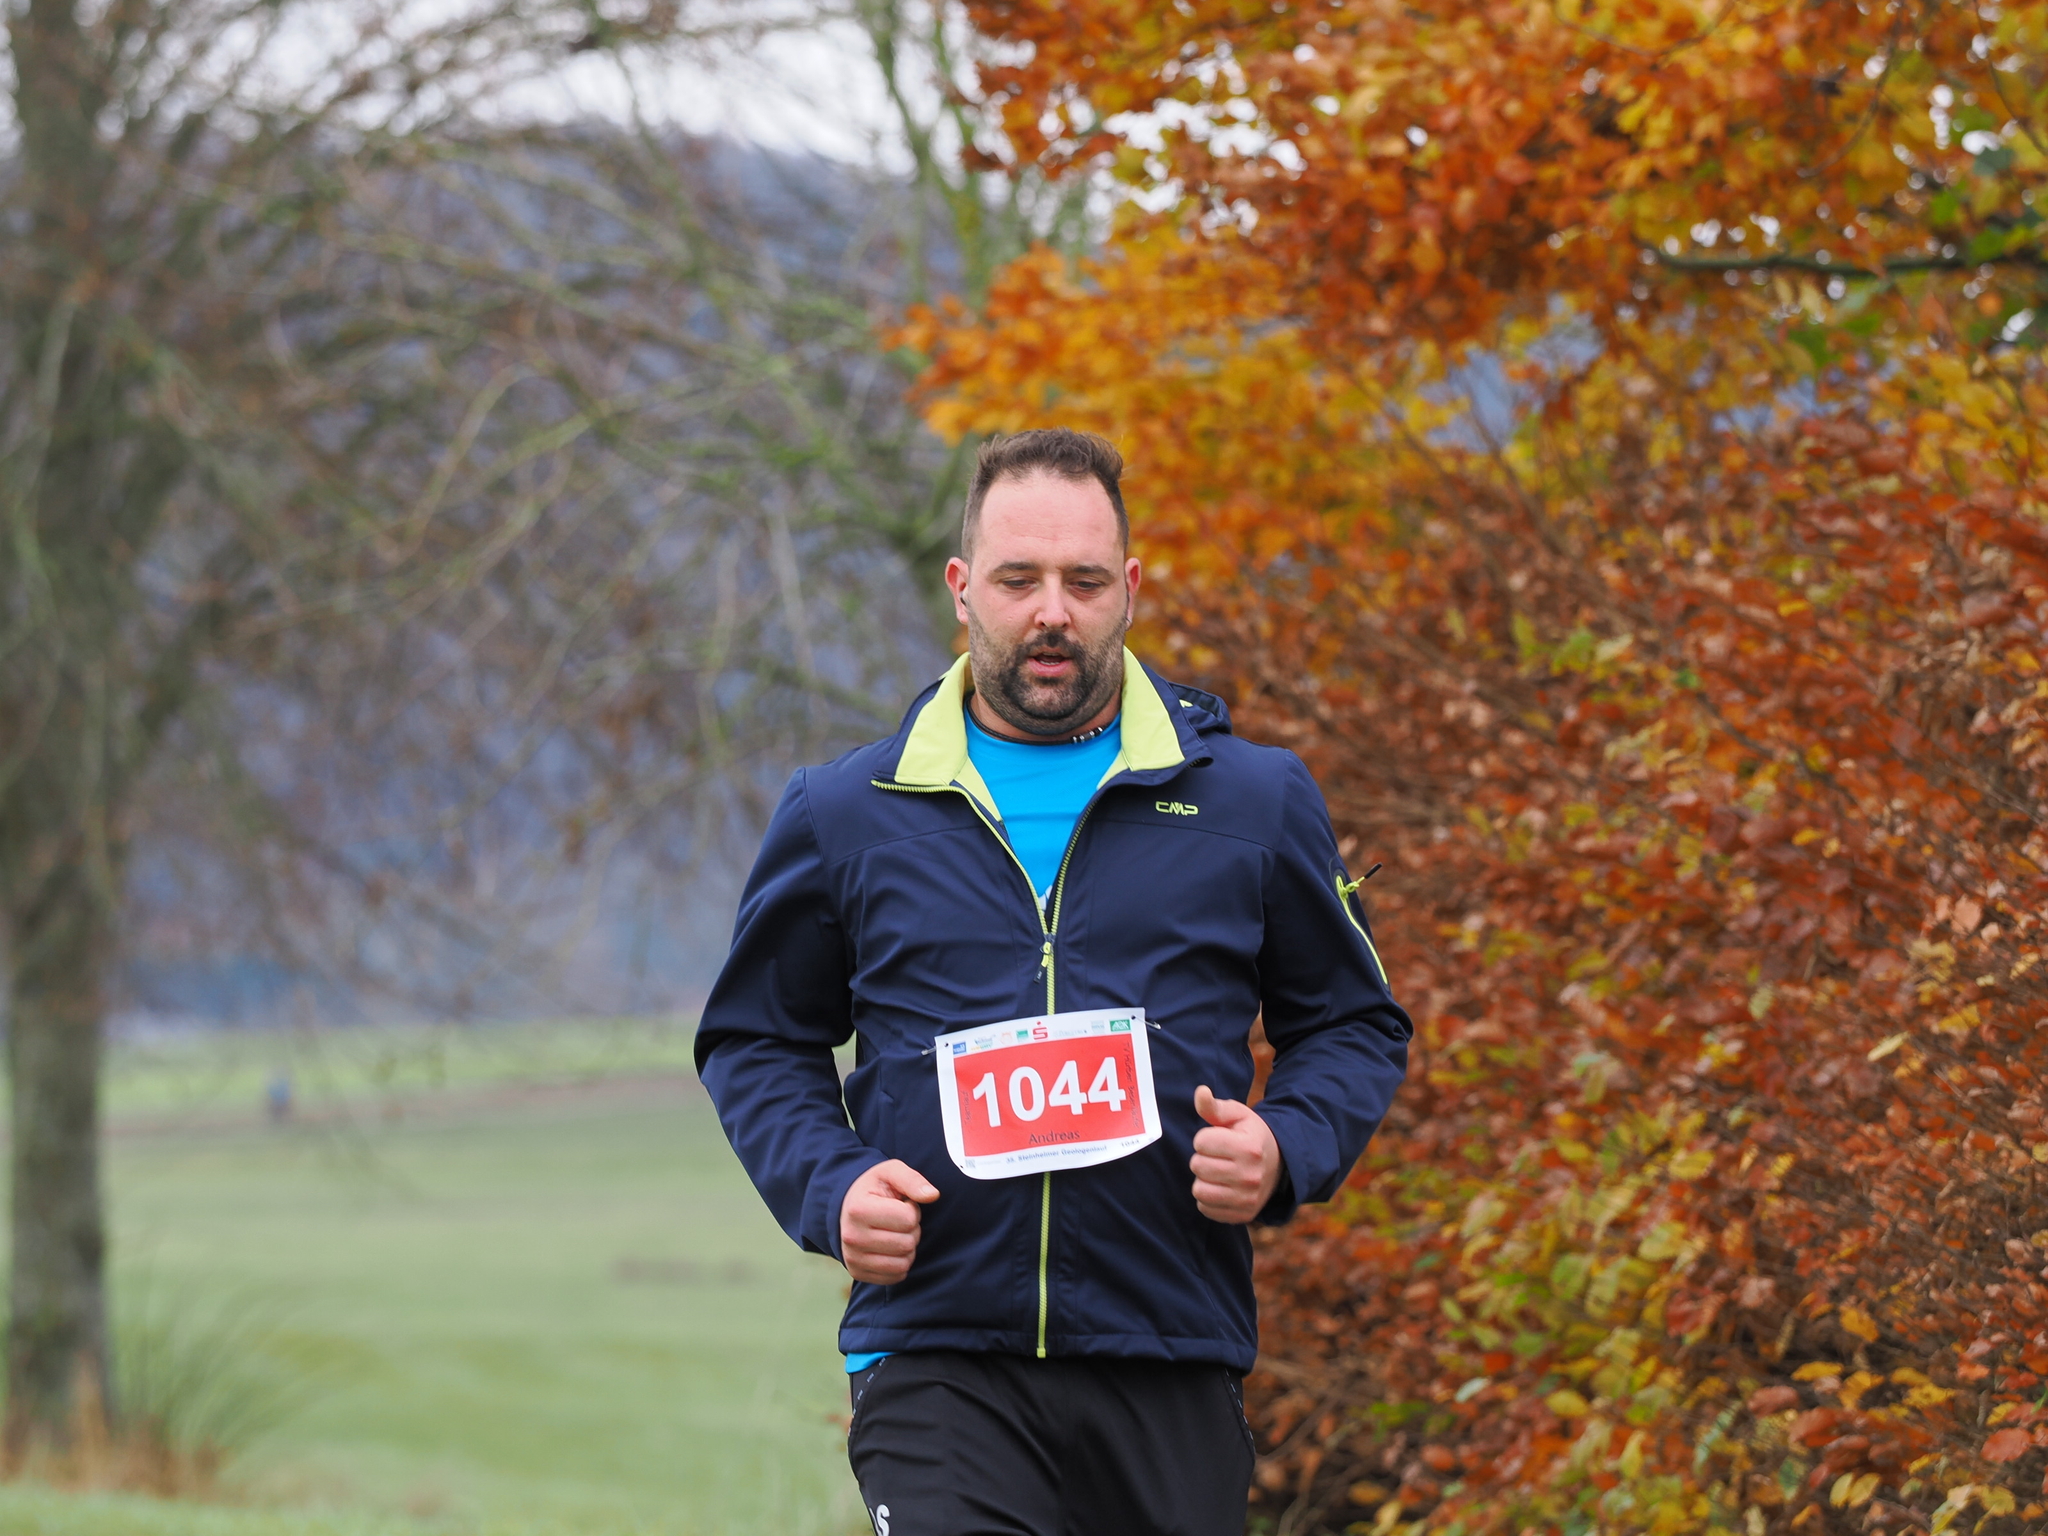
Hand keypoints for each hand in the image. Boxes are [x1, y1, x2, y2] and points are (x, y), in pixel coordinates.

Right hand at [840, 1160, 939, 1283]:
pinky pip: (895, 1277)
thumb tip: (933, 1195)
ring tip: (896, 1233)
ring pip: (903, 1264)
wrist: (847, 1208)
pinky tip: (891, 1248)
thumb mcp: (890, 1173)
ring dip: (908, 1248)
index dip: (912, 1210)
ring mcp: (853, 1258)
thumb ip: (912, 1180)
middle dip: (912, 1230)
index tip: (901, 1204)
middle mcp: (852, 1237)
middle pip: (907, 1243)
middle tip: (899, 1220)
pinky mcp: (857, 1273)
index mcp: (858, 1209)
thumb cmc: (874, 1189)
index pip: (908, 1219)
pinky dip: (900, 1264)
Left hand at [1190, 1085, 1282, 1223]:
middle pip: (1197, 1166)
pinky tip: (1221, 1188)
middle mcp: (1250, 1176)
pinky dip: (1208, 1199)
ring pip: (1199, 1190)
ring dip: (1203, 1180)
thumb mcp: (1237, 1116)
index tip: (1218, 1139)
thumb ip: (1215, 1106)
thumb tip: (1201, 1092)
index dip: (1204, 1138)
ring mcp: (1247, 1198)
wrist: (1278, 1164)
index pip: (1200, 1142)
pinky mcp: (1242, 1215)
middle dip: (1201, 1158)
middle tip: (1217, 1156)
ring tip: (1217, 1172)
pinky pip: (1206, 1209)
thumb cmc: (1250, 1135)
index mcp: (1248, 1147)